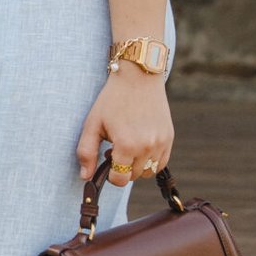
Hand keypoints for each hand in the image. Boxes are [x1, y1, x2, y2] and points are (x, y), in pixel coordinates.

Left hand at [76, 68, 172, 182]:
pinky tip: (141, 145)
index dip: (110, 175)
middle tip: (115, 147)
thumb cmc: (112, 99)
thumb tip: (86, 177)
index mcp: (127, 145)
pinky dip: (150, 160)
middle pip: (134, 176)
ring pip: (148, 171)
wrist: (138, 76)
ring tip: (129, 146)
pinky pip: (161, 163)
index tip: (107, 159)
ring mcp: (161, 143)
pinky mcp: (169, 137)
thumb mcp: (92, 123)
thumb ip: (86, 152)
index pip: (120, 179)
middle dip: (122, 167)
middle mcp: (147, 147)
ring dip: (137, 165)